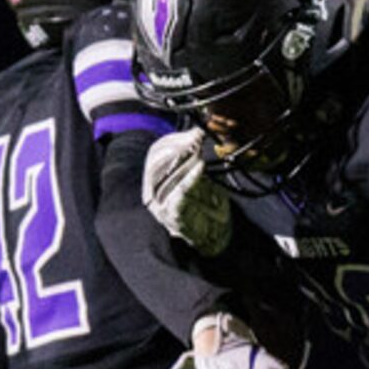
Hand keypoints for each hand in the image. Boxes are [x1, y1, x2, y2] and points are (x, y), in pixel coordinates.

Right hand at [143, 128, 231, 256]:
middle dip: (177, 148)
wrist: (216, 236)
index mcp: (154, 182)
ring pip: (166, 176)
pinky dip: (190, 177)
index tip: (192, 133)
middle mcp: (152, 194)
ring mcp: (160, 206)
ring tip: (199, 151)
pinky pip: (179, 192)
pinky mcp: (173, 216)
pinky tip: (201, 167)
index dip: (172, 140)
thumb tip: (196, 132)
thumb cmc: (207, 206)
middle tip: (196, 140)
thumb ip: (193, 158)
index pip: (155, 153)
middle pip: (156, 163)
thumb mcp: (199, 177)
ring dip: (184, 160)